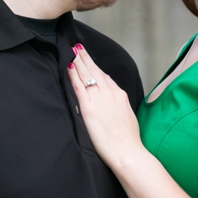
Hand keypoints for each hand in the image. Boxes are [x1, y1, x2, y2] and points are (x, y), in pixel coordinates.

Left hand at [67, 45, 144, 167]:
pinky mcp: (89, 109)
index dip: (95, 67)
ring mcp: (99, 100)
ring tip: (71, 51)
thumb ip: (118, 107)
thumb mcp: (127, 117)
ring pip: (86, 75)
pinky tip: (68, 66)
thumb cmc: (128, 140)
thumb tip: (113, 106)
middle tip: (77, 46)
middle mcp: (110, 94)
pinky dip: (73, 75)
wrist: (127, 151)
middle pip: (95, 71)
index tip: (89, 59)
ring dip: (78, 62)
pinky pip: (79, 87)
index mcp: (120, 95)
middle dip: (85, 58)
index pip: (105, 76)